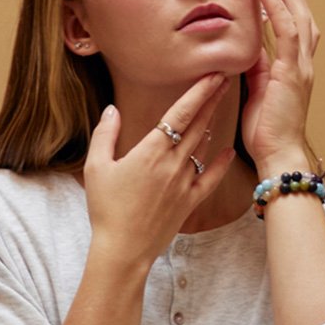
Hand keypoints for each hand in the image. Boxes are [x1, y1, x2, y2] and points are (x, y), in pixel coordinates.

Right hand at [83, 74, 237, 270]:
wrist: (123, 250)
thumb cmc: (106, 208)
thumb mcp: (96, 167)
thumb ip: (104, 135)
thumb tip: (111, 110)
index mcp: (150, 151)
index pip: (180, 113)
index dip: (198, 92)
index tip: (212, 75)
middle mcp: (172, 163)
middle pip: (197, 125)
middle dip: (212, 100)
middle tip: (225, 80)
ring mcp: (184, 183)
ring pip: (202, 147)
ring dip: (211, 125)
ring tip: (219, 106)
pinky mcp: (190, 202)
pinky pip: (211, 179)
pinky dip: (221, 164)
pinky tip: (229, 152)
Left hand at [242, 0, 319, 172]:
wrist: (278, 153)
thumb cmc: (267, 132)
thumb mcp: (258, 92)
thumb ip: (257, 69)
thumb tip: (248, 49)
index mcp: (295, 71)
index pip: (294, 31)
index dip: (287, 7)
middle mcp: (303, 64)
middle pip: (301, 17)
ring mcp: (300, 65)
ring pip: (296, 17)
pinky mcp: (291, 69)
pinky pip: (284, 28)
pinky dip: (274, 4)